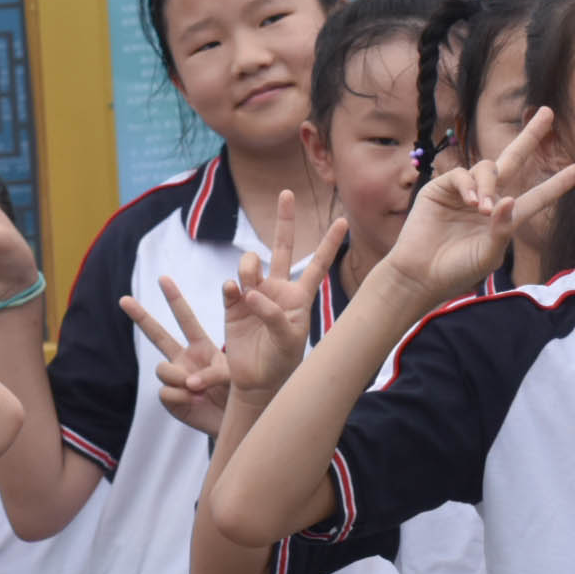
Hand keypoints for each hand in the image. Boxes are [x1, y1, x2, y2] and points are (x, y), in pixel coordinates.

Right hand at [124, 277, 231, 437]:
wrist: (235, 420)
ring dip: (178, 378)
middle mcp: (184, 359)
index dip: (174, 299)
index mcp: (201, 346)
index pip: (185, 318)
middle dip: (140, 316)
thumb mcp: (233, 374)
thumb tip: (189, 382)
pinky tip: (195, 402)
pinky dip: (182, 397)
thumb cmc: (238, 394)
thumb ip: (214, 372)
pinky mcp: (170, 398)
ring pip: (162, 369)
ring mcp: (175, 378)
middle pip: (157, 335)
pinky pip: (166, 391)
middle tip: (123, 299)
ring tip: (197, 390)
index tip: (163, 278)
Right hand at [218, 189, 345, 396]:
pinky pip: (230, 286)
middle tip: (286, 192)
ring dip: (249, 267)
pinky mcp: (234, 305)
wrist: (258, 381)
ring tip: (249, 291)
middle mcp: (278, 289)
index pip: (317, 265)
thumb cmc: (282, 362)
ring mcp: (254, 294)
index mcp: (299, 297)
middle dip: (284, 220)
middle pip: (282, 247)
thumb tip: (252, 294)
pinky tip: (236, 296)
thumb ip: (275, 315)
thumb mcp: (289, 340)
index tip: (344, 220)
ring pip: (250, 264)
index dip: (329, 243)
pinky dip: (232, 288)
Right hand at [383, 108, 574, 306]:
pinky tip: (471, 202)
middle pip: (513, 160)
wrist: (420, 276)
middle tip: (549, 113)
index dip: (555, 185)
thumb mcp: (488, 256)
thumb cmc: (456, 272)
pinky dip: (469, 185)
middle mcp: (487, 200)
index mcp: (504, 219)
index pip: (536, 197)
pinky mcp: (441, 188)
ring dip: (489, 184)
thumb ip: (503, 230)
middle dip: (530, 137)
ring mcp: (465, 192)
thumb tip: (510, 199)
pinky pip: (461, 174)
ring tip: (482, 209)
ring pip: (487, 168)